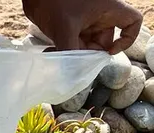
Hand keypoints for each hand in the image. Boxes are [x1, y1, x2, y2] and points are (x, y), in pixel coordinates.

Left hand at [23, 0, 141, 50]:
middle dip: (88, 54)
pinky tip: (50, 50)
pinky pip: (75, 45)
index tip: (109, 51)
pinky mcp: (73, 27)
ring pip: (87, 47)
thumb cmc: (55, 1)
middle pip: (104, 43)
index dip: (127, 39)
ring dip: (72, 55)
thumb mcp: (64, 29)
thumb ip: (71, 54)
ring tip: (55, 52)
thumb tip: (74, 76)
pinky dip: (65, 51)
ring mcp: (87, 22)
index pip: (132, 22)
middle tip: (70, 59)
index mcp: (109, 9)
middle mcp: (101, 16)